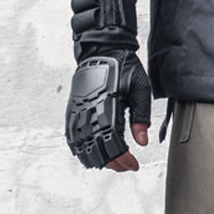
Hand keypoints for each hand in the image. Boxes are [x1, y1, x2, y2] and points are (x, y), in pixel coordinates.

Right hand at [65, 49, 151, 170]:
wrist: (102, 48)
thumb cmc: (123, 66)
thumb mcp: (140, 89)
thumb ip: (140, 117)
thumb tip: (142, 142)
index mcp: (107, 106)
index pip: (112, 143)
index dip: (123, 159)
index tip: (134, 164)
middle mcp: (89, 110)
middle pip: (96, 149)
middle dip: (113, 163)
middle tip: (127, 165)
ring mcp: (78, 110)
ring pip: (82, 146)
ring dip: (98, 159)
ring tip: (113, 162)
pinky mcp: (73, 108)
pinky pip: (72, 135)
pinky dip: (81, 149)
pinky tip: (91, 154)